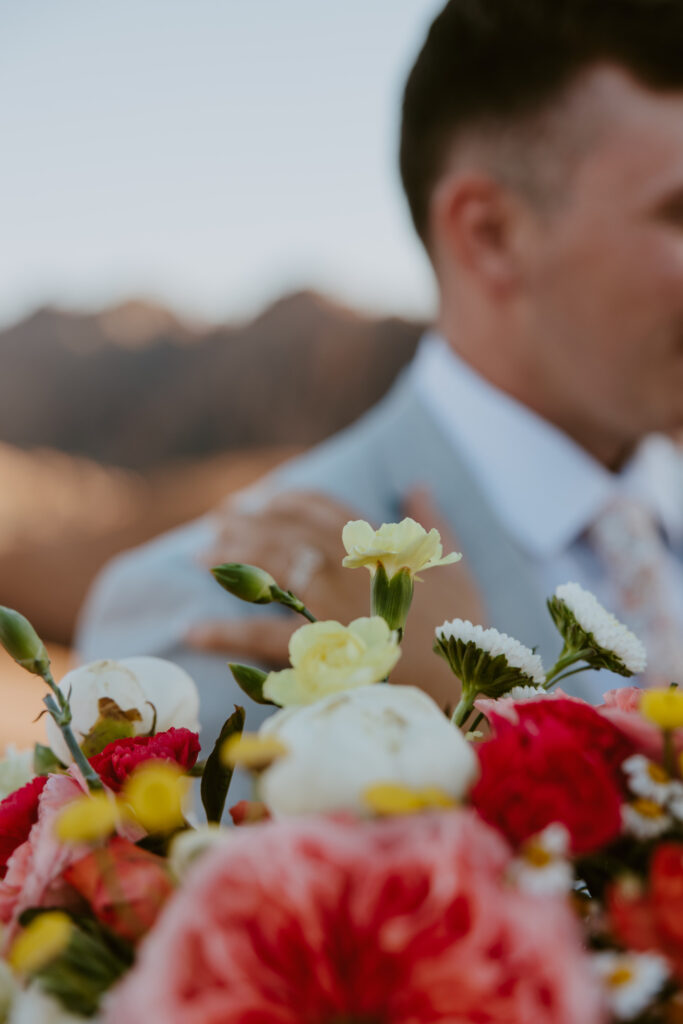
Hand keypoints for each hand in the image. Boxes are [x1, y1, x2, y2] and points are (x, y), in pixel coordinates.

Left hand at [187, 487, 485, 709]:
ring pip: (266, 571)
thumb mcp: (450, 567)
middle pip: (285, 533)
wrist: (454, 682)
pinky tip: (191, 629)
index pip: (324, 508)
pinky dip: (222, 633)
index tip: (266, 495)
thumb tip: (417, 485)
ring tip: (200, 552)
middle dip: (248, 521)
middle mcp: (343, 568)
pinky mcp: (310, 648)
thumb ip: (430, 523)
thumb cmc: (455, 629)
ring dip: (230, 559)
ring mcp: (323, 606)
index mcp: (374, 546)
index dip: (290, 498)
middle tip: (218, 517)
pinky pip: (257, 636)